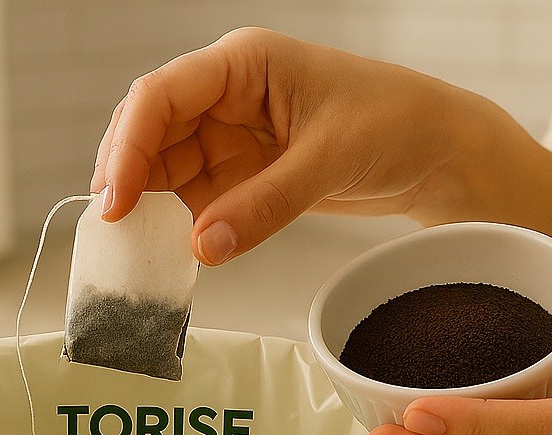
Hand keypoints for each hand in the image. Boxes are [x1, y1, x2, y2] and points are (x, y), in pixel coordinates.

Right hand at [90, 28, 551, 264]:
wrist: (438, 152)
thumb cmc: (395, 124)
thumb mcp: (330, 160)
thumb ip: (265, 205)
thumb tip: (204, 246)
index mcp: (242, 64)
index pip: (162, 96)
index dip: (129, 145)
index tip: (117, 199)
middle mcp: (224, 96)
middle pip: (149, 133)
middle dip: (126, 179)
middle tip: (113, 230)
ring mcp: (228, 137)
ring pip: (162, 170)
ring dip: (147, 209)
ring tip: (134, 250)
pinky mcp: (239, 175)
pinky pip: (192, 200)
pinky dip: (177, 227)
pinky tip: (168, 253)